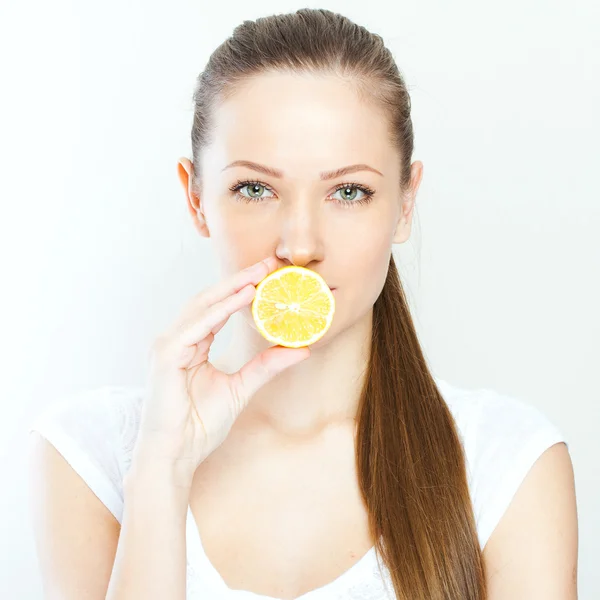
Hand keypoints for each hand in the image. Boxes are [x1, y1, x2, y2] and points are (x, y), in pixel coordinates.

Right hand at [131, 256, 310, 483]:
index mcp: (191, 344)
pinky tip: (244, 297)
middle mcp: (177, 339)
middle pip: (210, 299)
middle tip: (267, 263)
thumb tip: (301, 349)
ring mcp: (168, 345)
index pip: (217, 309)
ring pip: (203, 306)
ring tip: (260, 273)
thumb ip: (267, 366)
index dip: (241, 289)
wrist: (176, 454)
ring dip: (232, 287)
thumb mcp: (242, 388)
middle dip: (239, 279)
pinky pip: (198, 325)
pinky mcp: (166, 355)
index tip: (268, 275)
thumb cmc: (199, 425)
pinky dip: (222, 309)